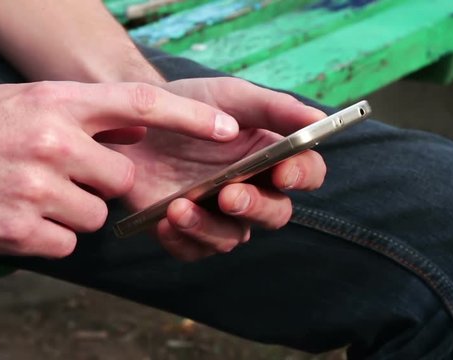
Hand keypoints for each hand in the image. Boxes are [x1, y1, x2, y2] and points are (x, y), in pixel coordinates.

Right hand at [0, 82, 238, 257]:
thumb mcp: (21, 102)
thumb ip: (76, 116)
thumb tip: (128, 133)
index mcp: (55, 102)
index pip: (140, 104)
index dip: (189, 119)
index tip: (229, 130)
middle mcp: (53, 142)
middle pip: (120, 179)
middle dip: (101, 186)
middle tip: (60, 178)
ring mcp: (38, 188)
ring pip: (94, 217)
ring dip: (70, 214)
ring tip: (24, 196)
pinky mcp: (21, 232)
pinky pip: (67, 244)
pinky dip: (47, 236)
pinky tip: (13, 218)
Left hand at [114, 77, 327, 260]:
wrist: (134, 117)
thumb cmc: (188, 103)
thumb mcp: (229, 96)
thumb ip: (274, 108)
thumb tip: (319, 120)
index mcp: (269, 155)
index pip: (306, 173)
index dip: (302, 176)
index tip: (283, 173)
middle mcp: (251, 189)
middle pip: (275, 213)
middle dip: (255, 207)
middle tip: (229, 195)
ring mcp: (217, 213)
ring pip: (232, 237)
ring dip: (209, 227)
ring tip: (179, 208)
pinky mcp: (185, 229)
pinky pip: (193, 250)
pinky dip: (181, 240)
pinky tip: (164, 221)